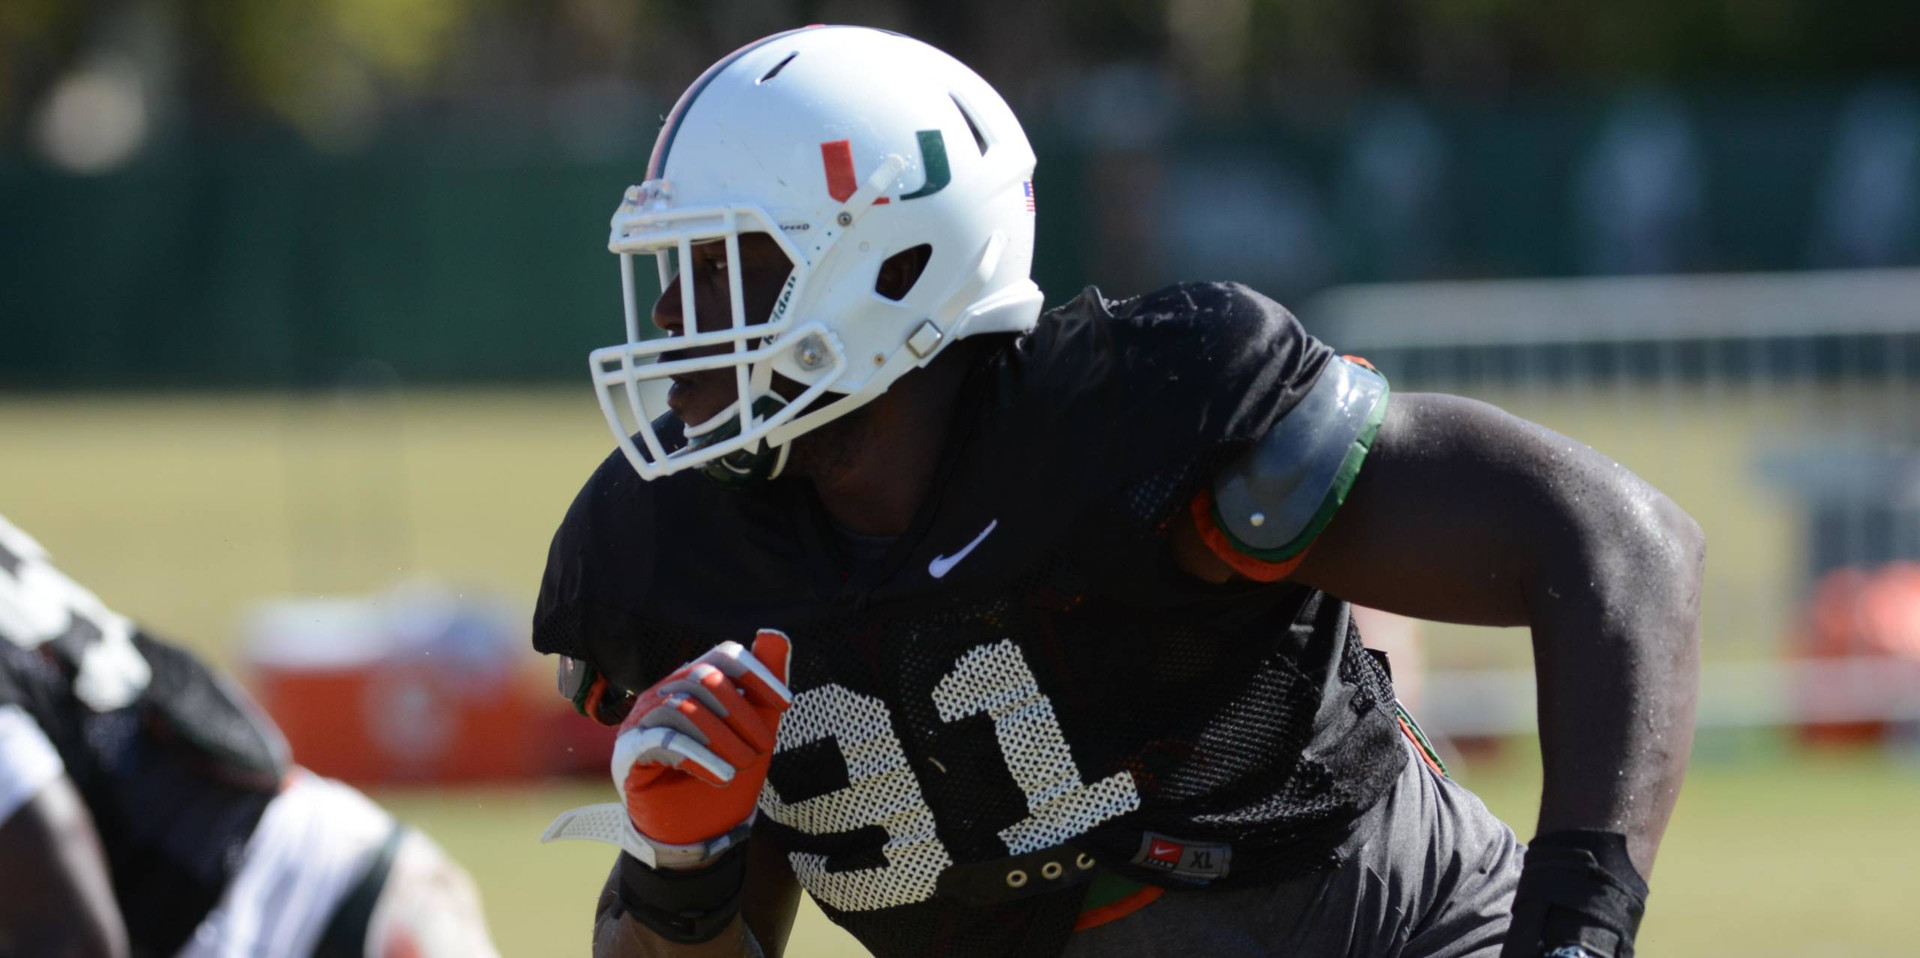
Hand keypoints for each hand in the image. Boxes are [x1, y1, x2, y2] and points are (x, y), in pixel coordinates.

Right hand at [615, 630, 791, 846]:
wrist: (697, 831)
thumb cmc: (725, 772)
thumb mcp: (755, 728)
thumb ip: (763, 683)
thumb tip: (775, 633)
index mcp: (695, 680)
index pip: (723, 655)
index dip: (757, 673)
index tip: (786, 704)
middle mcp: (665, 691)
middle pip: (703, 677)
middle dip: (742, 712)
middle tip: (764, 747)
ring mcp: (642, 719)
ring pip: (683, 706)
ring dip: (723, 738)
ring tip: (744, 765)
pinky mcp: (629, 752)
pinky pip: (662, 740)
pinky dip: (699, 757)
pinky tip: (722, 776)